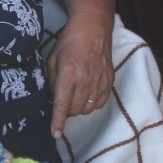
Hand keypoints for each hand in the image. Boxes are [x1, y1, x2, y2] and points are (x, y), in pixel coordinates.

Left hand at [45, 12, 113, 138]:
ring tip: (75, 93)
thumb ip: (53, 81)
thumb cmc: (69, 42)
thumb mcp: (53, 59)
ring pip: (87, 109)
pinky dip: (91, 103)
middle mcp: (86, 80)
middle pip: (74, 110)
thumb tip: (55, 99)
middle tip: (63, 98)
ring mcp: (100, 81)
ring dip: (78, 107)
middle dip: (66, 110)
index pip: (62, 104)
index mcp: (69, 74)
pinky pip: (99, 103)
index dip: (58, 121)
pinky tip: (86, 93)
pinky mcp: (109, 81)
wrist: (93, 28)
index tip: (55, 134)